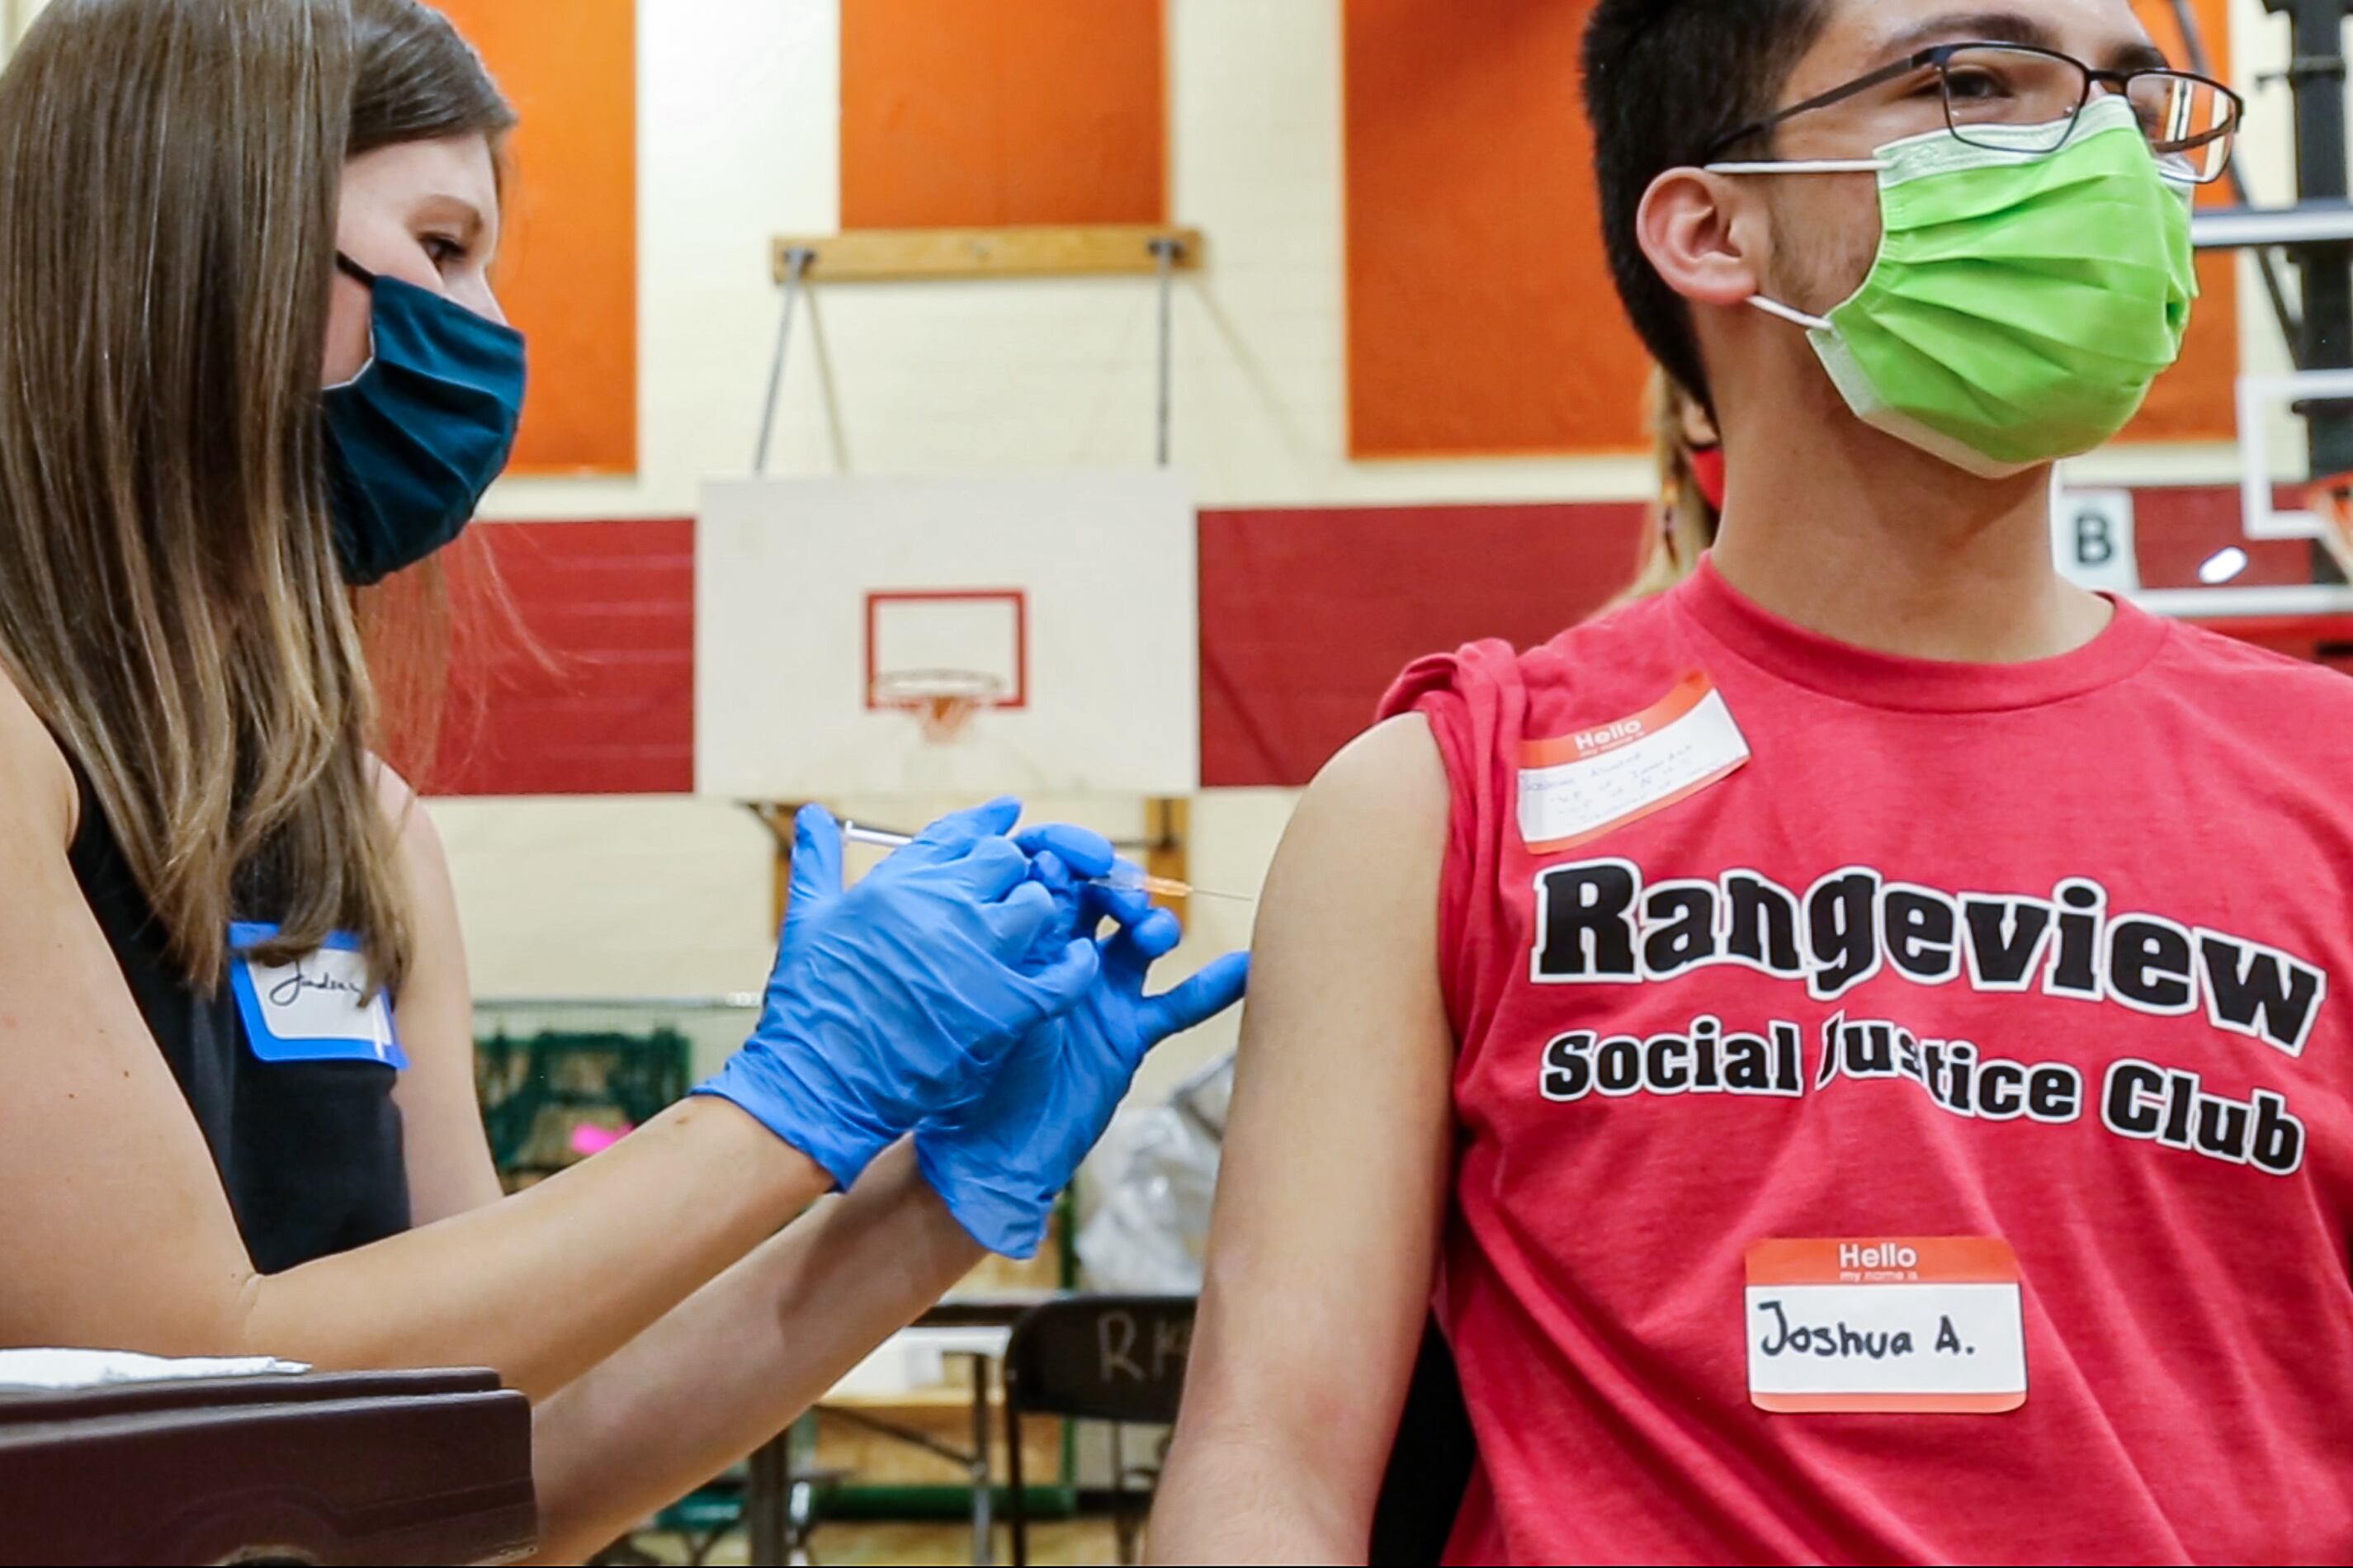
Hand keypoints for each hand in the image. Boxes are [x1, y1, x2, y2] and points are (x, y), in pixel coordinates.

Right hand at [695, 800, 1104, 1189]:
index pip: (960, 832)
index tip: (1007, 816)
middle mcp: (944, 907)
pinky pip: (1065, 972)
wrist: (821, 1082)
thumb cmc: (811, 1004)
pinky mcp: (1006, 1006)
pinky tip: (1074, 959)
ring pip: (1040, 905)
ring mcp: (979, 954)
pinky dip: (1075, 964)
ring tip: (1029, 930)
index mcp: (900, 881)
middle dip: (1010, 874)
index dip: (987, 824)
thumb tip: (814, 812)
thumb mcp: (807, 919)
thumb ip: (818, 860)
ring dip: (1039, 913)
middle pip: (1007, 863)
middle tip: (1009, 892)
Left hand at [916, 868, 1250, 1256]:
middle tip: (1124, 898)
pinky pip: (1179, 1004)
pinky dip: (1214, 987)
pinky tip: (1245, 967)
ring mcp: (1102, 995)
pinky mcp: (1129, 1033)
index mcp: (1023, 942)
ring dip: (1155, 926)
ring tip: (1152, 935)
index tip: (1081, 861)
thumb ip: (1029, 939)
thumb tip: (1045, 874)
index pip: (1054, 877)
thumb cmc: (972, 1070)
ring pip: (1142, 942)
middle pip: (1104, 899)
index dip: (1070, 858)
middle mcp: (1066, 960)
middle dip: (1118, 887)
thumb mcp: (996, 992)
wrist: (988, 1149)